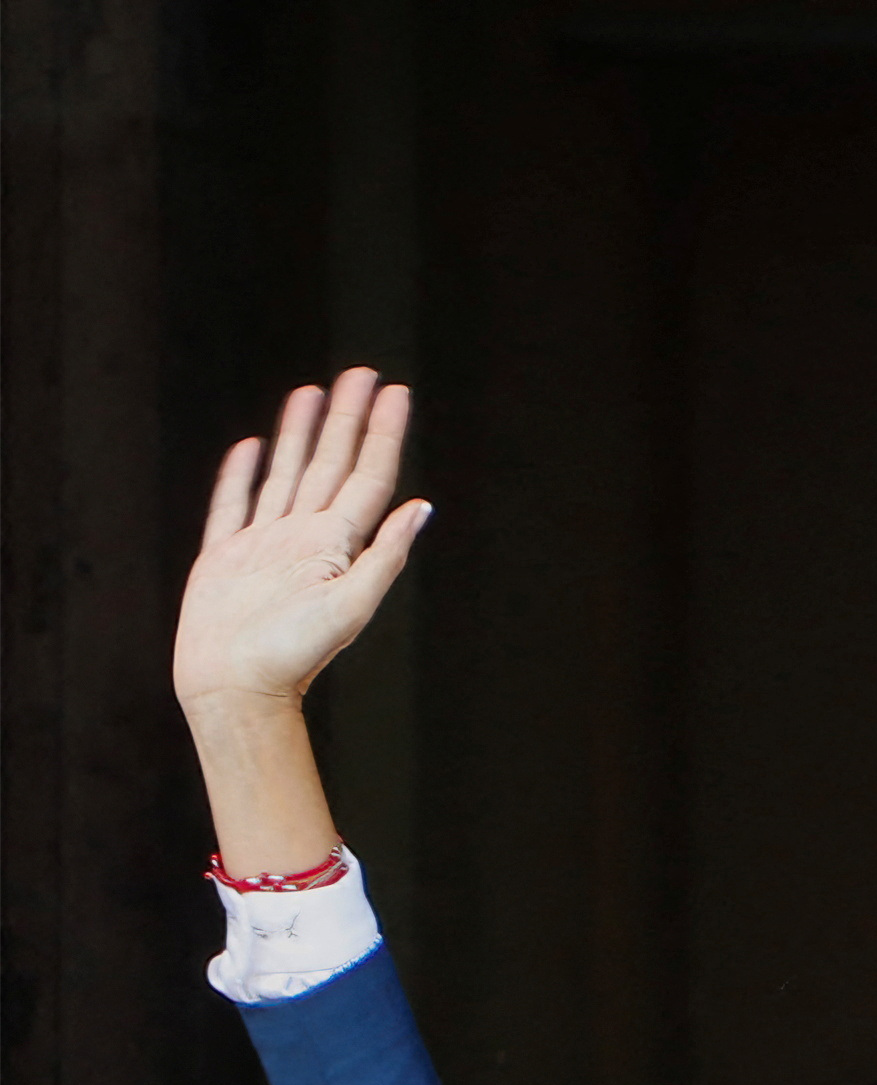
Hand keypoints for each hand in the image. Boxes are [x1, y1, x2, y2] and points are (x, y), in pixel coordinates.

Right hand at [175, 369, 432, 719]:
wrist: (235, 688)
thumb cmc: (292, 655)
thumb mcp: (351, 604)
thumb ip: (386, 554)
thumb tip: (422, 507)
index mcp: (336, 545)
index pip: (368, 476)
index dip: (383, 433)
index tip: (396, 392)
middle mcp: (303, 538)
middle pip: (331, 465)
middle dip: (347, 419)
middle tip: (362, 373)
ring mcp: (264, 545)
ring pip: (286, 474)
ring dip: (301, 435)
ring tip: (312, 394)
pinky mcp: (224, 557)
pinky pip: (233, 505)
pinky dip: (242, 475)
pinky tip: (252, 447)